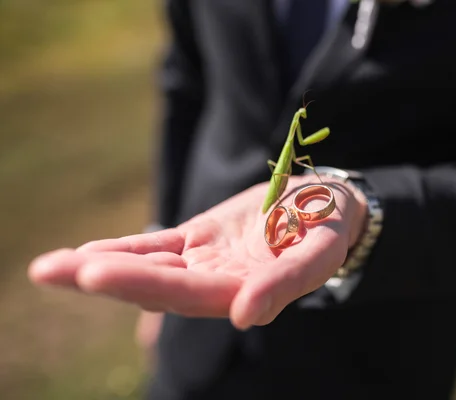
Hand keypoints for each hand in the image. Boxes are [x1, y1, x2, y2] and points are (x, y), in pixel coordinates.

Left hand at [28, 176, 367, 329]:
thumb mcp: (318, 253)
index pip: (190, 293)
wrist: (325, 207)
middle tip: (50, 272)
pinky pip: (157, 245)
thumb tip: (244, 316)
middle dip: (106, 278)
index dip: (145, 284)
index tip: (95, 273)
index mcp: (245, 291)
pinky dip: (124, 249)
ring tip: (49, 269)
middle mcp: (218, 282)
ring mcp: (205, 260)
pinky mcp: (199, 238)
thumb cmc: (329, 229)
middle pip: (156, 284)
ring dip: (100, 266)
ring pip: (148, 265)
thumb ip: (286, 284)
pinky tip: (85, 254)